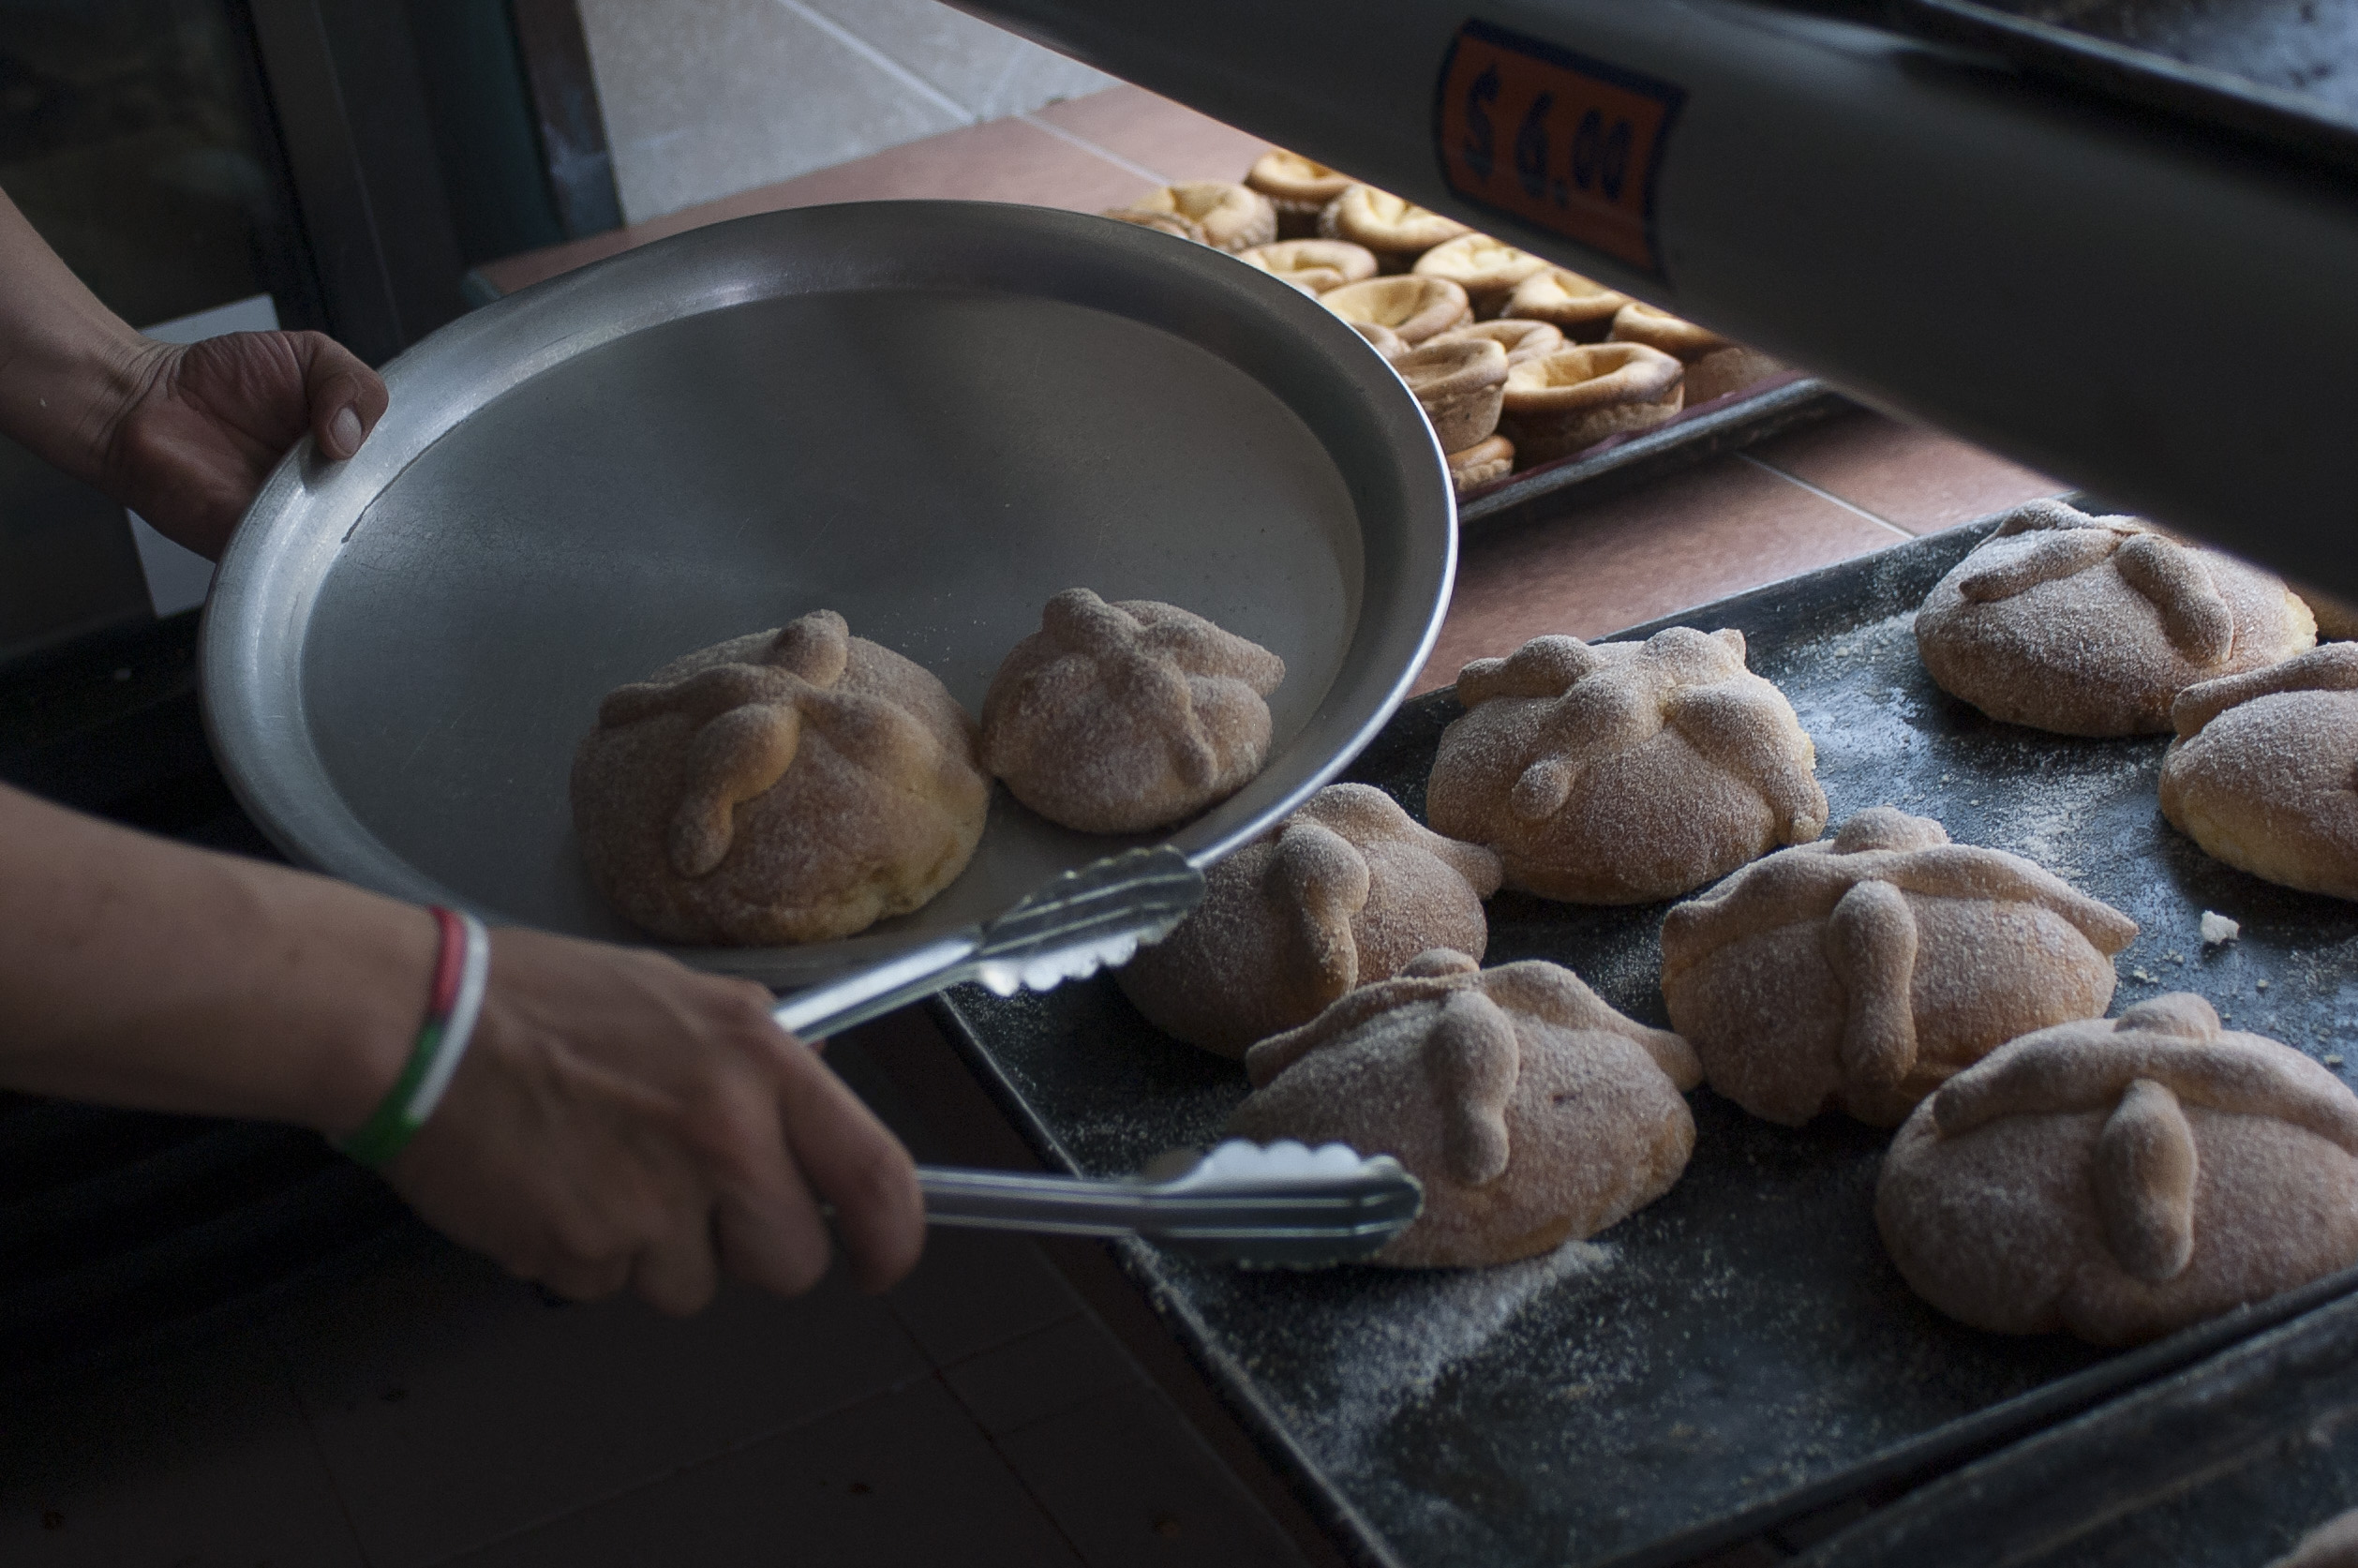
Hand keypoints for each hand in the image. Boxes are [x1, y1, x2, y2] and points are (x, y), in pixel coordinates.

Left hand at [95, 330, 387, 559]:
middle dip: (380, 491)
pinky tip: (289, 504)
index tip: (401, 444)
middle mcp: (330, 496)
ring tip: (311, 471)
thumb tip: (350, 436)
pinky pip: (291, 560)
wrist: (142, 403)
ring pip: (346, 544)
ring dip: (337, 510)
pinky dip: (296, 539)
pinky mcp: (257, 550)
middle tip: (344, 454)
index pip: (407, 476)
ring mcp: (295, 528)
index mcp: (353, 455)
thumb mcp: (308, 355)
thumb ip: (349, 381)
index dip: (415, 466)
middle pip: (386, 516)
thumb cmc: (220, 379)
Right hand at [382, 928, 925, 1314]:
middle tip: (692, 1199)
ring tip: (600, 1171)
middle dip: (749, 1249)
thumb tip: (807, 1109)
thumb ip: (757, 1062)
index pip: (875, 1174)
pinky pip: (612, 1288)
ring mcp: (654, 1200)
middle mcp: (723, 1133)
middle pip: (790, 1262)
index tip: (883, 1260)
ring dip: (656, 1253)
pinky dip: (585, 1255)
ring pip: (696, 1287)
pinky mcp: (584, 1249)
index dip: (894, 1238)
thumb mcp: (684, 998)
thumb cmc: (542, 1000)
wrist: (422, 1022)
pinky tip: (553, 1186)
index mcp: (760, 1061)